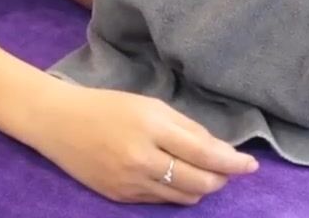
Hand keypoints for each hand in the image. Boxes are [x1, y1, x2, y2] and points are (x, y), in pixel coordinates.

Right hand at [32, 85, 257, 204]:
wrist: (58, 122)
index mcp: (150, 127)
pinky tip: (173, 178)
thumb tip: (219, 149)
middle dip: (220, 179)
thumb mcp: (149, 105)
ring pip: (183, 198)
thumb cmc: (107, 106)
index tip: (250, 165)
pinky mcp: (120, 197)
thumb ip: (186, 127)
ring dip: (200, 189)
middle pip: (198, 182)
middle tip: (228, 170)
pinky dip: (175, 193)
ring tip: (203, 174)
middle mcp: (141, 159)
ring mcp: (129, 182)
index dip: (232, 162)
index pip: (204, 152)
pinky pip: (160, 202)